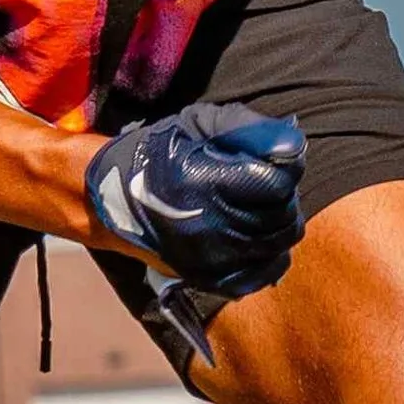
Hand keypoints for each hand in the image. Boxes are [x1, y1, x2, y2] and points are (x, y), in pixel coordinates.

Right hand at [84, 101, 308, 301]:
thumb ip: (248, 129)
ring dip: (277, 220)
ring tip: (258, 204)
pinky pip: (266, 270)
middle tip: (262, 180)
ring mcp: (213, 259)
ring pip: (279, 242)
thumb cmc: (159, 154)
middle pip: (283, 214)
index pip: (278, 183)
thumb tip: (292, 144)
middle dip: (281, 194)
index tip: (273, 159)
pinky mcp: (212, 279)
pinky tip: (256, 233)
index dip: (284, 166)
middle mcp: (212, 227)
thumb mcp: (199, 124)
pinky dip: (270, 252)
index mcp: (207, 184)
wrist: (111, 200)